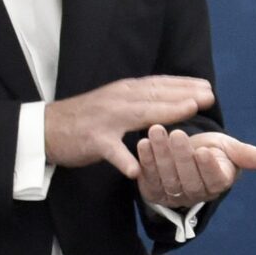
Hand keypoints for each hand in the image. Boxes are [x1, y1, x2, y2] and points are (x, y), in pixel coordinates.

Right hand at [46, 76, 213, 175]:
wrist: (46, 128)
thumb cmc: (87, 118)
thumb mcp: (117, 103)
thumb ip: (142, 101)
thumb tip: (172, 98)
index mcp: (125, 92)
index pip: (159, 85)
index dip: (184, 85)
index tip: (207, 87)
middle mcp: (118, 100)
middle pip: (155, 96)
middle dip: (183, 95)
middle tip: (209, 96)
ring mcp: (106, 119)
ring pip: (139, 115)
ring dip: (164, 113)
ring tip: (188, 113)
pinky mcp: (93, 140)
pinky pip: (112, 151)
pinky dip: (124, 159)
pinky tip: (138, 169)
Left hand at [136, 123, 255, 208]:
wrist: (184, 153)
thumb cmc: (210, 149)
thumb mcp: (227, 148)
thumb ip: (245, 154)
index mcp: (217, 184)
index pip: (215, 179)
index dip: (208, 167)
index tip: (204, 150)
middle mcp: (195, 194)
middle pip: (188, 180)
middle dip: (181, 156)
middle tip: (176, 134)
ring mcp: (172, 195)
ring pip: (167, 178)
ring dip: (161, 155)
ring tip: (156, 131)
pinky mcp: (152, 190)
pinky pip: (148, 177)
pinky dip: (145, 160)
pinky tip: (143, 143)